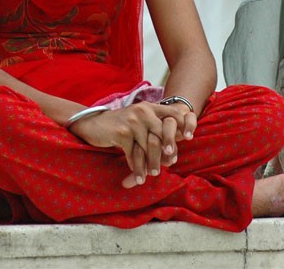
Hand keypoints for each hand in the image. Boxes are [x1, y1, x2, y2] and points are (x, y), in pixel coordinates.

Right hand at [69, 102, 191, 187]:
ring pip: (149, 147)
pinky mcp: (122, 133)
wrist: (93, 123)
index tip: (190, 138)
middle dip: (167, 152)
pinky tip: (137, 177)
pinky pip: (134, 154)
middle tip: (170, 164)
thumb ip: (154, 129)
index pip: (174, 113)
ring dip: (151, 164)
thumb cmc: (119, 125)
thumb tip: (173, 152)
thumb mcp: (139, 121)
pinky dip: (136, 167)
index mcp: (150, 107)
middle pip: (163, 134)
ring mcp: (133, 121)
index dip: (184, 125)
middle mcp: (144, 111)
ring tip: (153, 174)